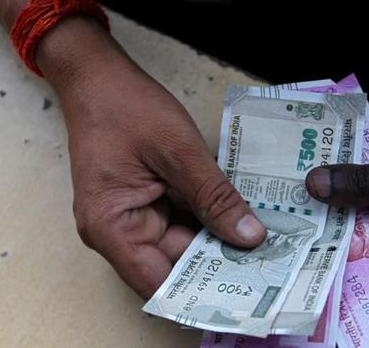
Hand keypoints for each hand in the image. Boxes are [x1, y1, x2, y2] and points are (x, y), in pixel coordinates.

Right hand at [37, 18, 265, 298]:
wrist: (99, 77)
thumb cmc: (128, 108)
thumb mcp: (179, 152)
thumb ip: (215, 197)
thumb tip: (249, 237)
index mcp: (112, 227)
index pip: (159, 282)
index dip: (201, 291)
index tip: (246, 286)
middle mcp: (119, 232)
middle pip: (175, 264)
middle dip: (219, 260)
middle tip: (269, 258)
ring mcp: (133, 217)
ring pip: (184, 242)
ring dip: (218, 238)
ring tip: (264, 238)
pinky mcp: (148, 202)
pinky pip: (183, 219)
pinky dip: (209, 217)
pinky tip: (242, 215)